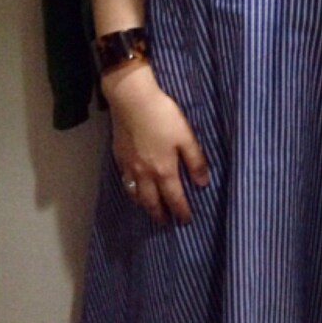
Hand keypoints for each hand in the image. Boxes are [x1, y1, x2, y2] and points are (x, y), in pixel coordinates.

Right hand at [102, 64, 209, 225]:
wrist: (131, 100)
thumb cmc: (163, 116)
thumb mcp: (186, 137)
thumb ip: (195, 161)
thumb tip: (202, 183)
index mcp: (164, 170)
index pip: (174, 198)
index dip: (180, 211)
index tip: (185, 221)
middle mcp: (145, 174)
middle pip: (152, 202)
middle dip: (160, 214)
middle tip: (166, 223)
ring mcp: (129, 167)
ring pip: (136, 195)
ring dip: (144, 206)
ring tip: (150, 210)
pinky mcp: (118, 157)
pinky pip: (125, 183)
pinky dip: (132, 192)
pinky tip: (134, 191)